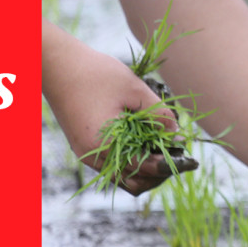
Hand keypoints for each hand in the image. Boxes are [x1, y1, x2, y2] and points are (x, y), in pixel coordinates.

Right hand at [43, 41, 193, 195]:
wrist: (56, 64)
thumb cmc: (95, 73)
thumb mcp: (136, 90)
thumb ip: (160, 116)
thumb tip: (178, 137)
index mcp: (104, 146)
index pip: (147, 169)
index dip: (172, 164)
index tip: (191, 159)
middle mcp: (93, 157)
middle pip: (136, 183)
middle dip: (160, 173)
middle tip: (178, 155)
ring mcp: (86, 154)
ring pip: (124, 178)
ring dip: (146, 170)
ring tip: (163, 149)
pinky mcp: (84, 147)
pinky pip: (113, 166)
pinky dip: (132, 161)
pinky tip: (145, 143)